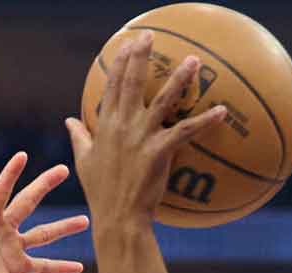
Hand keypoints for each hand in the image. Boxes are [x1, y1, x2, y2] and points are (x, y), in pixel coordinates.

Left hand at [0, 152, 88, 272]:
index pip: (1, 191)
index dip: (11, 174)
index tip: (23, 155)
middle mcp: (2, 230)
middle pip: (28, 202)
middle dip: (44, 185)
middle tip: (63, 169)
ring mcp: (11, 249)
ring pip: (43, 234)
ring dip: (63, 227)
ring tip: (85, 220)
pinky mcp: (16, 269)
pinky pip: (43, 266)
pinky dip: (60, 267)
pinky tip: (79, 267)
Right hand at [65, 33, 227, 225]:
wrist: (117, 218)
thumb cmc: (101, 193)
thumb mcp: (83, 162)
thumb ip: (79, 137)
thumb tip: (68, 120)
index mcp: (104, 126)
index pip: (111, 86)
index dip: (119, 62)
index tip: (127, 43)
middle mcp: (122, 126)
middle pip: (133, 83)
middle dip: (141, 55)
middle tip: (150, 34)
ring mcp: (140, 137)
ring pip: (163, 100)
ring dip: (180, 78)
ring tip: (194, 60)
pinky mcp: (159, 152)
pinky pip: (186, 131)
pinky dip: (206, 121)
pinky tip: (223, 111)